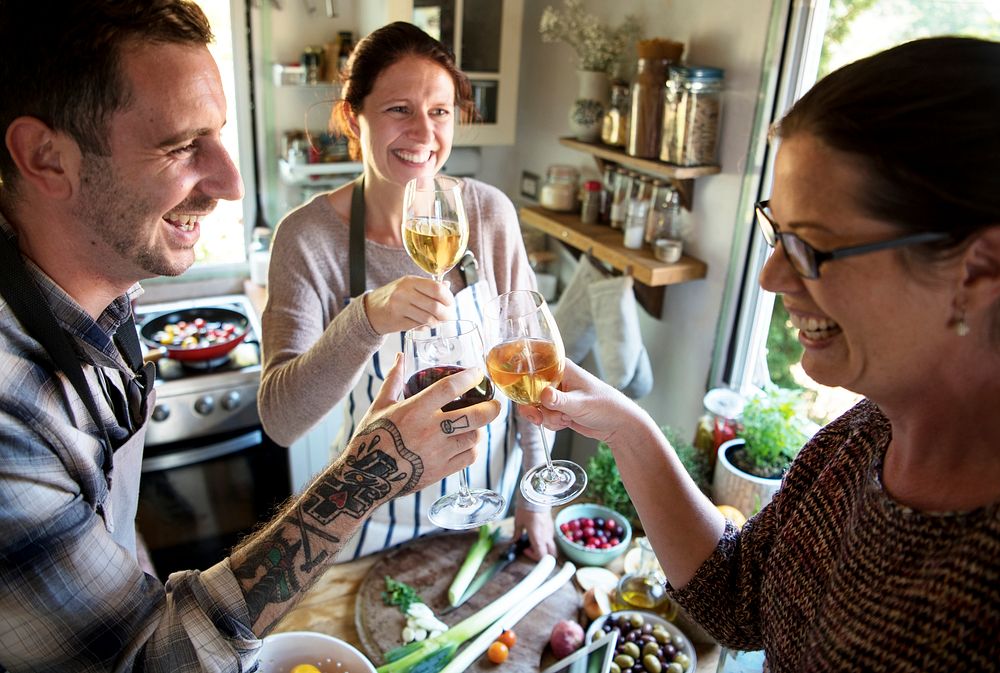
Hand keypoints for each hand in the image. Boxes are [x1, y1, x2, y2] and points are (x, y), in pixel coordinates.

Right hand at [350, 354, 500, 492]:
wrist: (366, 477)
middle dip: (491, 408)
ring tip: (475, 424)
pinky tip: (466, 443)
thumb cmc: (372, 438)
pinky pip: (468, 457)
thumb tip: (401, 357)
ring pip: (474, 437)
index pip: (450, 388)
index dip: (469, 378)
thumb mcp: (380, 405)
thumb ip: (394, 380)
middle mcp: (430, 431)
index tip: (478, 373)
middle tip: (495, 404)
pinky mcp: (441, 471)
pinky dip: (472, 448)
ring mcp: (438, 453)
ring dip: (478, 429)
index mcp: (415, 410)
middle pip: (474, 416)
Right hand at [364, 276, 454, 334]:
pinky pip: (418, 326)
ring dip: (436, 323)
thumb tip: (447, 287)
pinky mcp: (396, 321)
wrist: (370, 310)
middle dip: (446, 314)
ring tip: (436, 322)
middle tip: (448, 317)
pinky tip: (424, 325)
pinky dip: (425, 328)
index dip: (448, 298)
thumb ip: (428, 286)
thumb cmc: (394, 297)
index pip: (436, 288)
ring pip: (428, 318)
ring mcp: (399, 307)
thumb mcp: (409, 286)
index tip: (450, 303)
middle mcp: (404, 292)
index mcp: (410, 281)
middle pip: (435, 306)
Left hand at [514, 508, 555, 560]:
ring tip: (532, 541)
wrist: (536, 495)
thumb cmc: (526, 508)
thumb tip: (514, 540)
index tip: (525, 550)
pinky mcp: (551, 526)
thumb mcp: (518, 522)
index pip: (541, 556)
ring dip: (543, 548)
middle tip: (530, 549)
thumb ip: (517, 533)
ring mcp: (550, 531)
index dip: (533, 557)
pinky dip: (544, 540)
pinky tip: (536, 533)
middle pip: (551, 554)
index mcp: (538, 538)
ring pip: (551, 546)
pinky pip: (550, 538)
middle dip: (541, 555)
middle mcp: (546, 537)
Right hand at [517, 360, 641, 445]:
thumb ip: (560, 400)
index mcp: (561, 368)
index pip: (533, 366)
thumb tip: (543, 395)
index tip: (524, 393)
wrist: (617, 425)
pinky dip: (551, 423)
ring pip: (536, 406)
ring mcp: (556, 394)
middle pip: (529, 390)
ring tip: (565, 418)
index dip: (523, 378)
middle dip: (533, 407)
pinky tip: (566, 422)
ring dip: (546, 418)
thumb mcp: (581, 403)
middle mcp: (556, 379)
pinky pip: (544, 416)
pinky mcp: (558, 408)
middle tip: (539, 416)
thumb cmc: (606, 406)